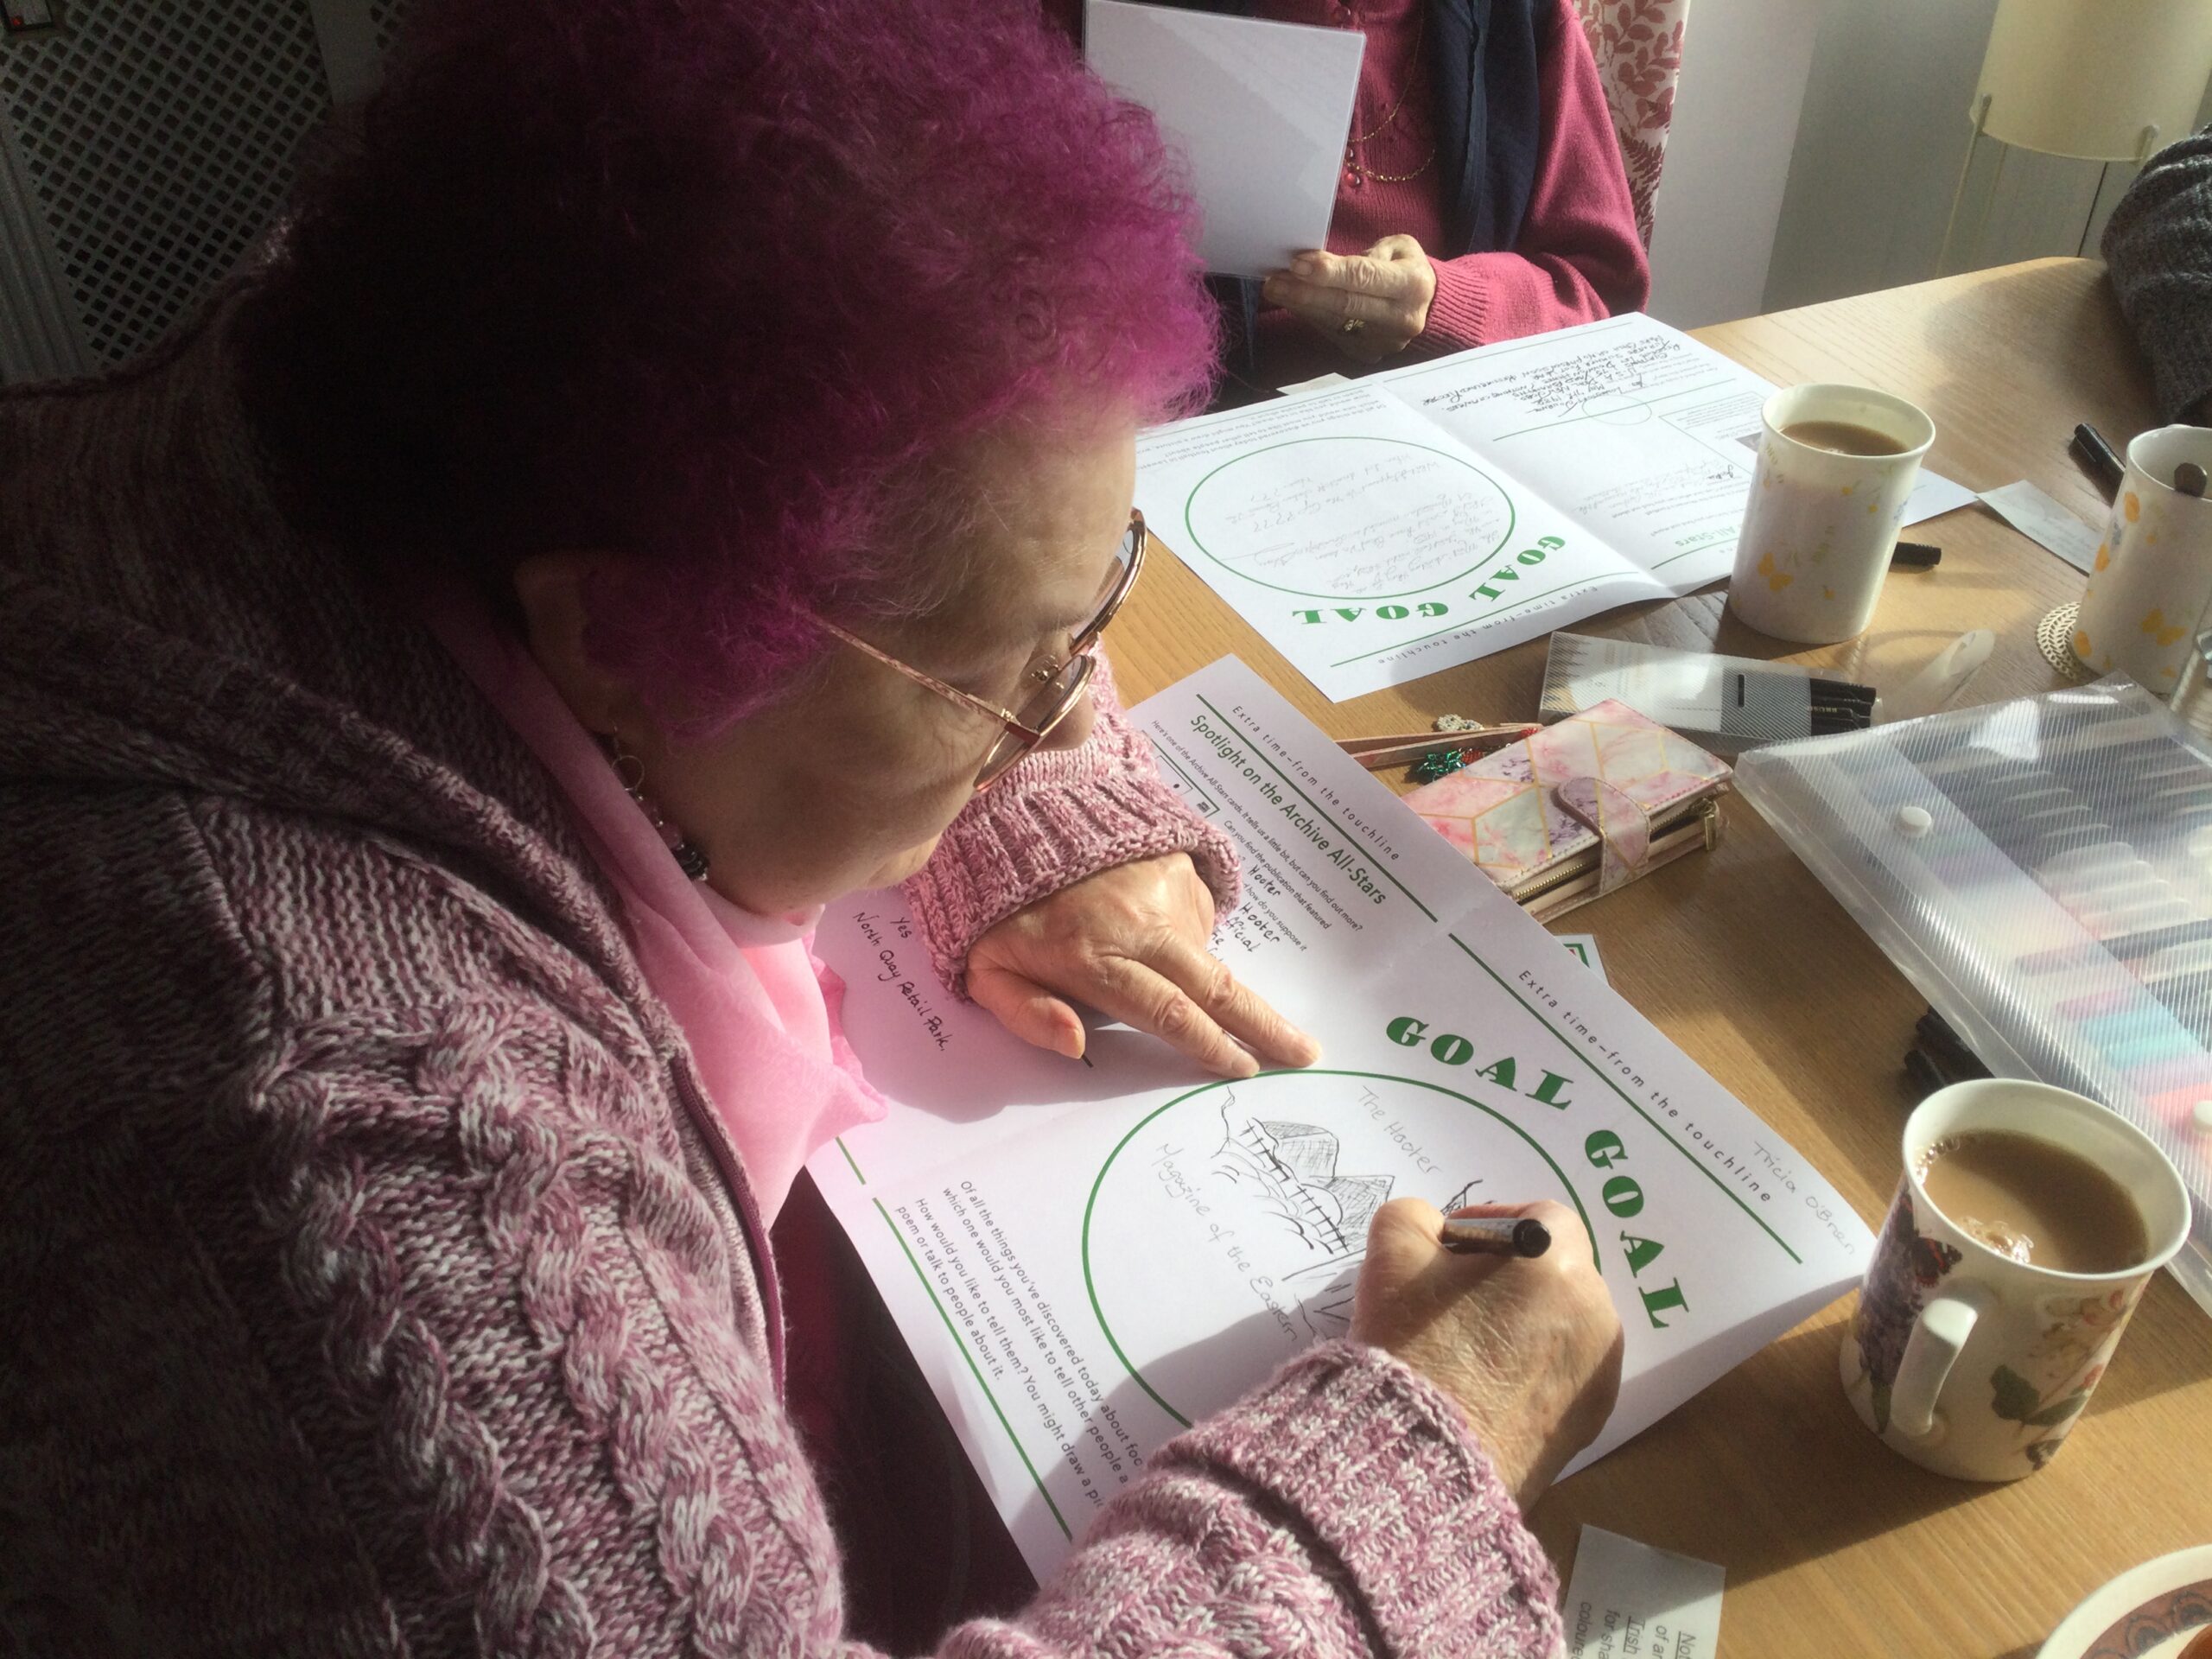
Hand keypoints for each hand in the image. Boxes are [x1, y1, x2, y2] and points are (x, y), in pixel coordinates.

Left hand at [966, 853, 1319, 1078]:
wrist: (1016, 817)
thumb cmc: (998, 909)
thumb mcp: (984, 969)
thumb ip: (1025, 1015)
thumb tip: (1076, 1046)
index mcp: (1095, 955)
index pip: (1167, 1012)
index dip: (1209, 1045)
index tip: (1244, 1068)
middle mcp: (1141, 922)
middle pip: (1214, 986)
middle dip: (1263, 1024)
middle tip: (1305, 1052)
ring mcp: (1165, 888)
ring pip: (1201, 953)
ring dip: (1194, 974)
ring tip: (1140, 959)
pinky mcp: (1178, 862)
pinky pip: (1195, 915)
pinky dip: (1180, 934)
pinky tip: (1144, 927)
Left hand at [1261, 234, 1436, 361]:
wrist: (1426, 305)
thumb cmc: (1406, 268)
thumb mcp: (1400, 247)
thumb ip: (1367, 254)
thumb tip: (1326, 265)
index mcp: (1412, 285)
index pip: (1363, 278)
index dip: (1328, 272)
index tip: (1297, 263)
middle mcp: (1401, 318)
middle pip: (1344, 305)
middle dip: (1305, 292)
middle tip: (1274, 281)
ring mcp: (1384, 341)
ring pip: (1333, 322)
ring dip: (1300, 305)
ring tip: (1276, 289)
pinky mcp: (1367, 353)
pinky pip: (1331, 333)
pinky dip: (1310, 316)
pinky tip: (1294, 302)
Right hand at [1351, 1198, 1622, 1508]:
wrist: (1423, 1458)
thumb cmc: (1411, 1344)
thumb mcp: (1391, 1253)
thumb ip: (1414, 1217)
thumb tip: (1436, 1230)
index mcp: (1556, 1261)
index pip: (1538, 1217)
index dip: (1491, 1222)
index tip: (1450, 1249)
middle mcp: (1596, 1311)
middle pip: (1558, 1270)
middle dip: (1510, 1275)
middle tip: (1454, 1297)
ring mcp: (1600, 1370)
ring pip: (1565, 1322)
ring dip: (1527, 1320)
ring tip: (1471, 1345)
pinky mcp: (1593, 1419)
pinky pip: (1567, 1371)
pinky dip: (1536, 1367)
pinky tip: (1489, 1385)